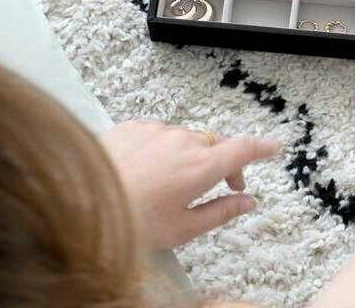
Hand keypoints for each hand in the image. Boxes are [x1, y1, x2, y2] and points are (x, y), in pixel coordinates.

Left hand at [99, 120, 280, 248]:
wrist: (79, 202)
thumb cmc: (130, 223)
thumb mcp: (182, 229)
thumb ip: (221, 212)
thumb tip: (248, 202)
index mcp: (200, 167)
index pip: (243, 149)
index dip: (262, 148)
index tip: (275, 147)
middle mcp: (182, 141)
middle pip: (214, 145)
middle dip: (224, 163)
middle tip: (224, 187)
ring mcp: (157, 130)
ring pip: (186, 139)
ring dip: (190, 156)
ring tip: (173, 187)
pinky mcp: (134, 126)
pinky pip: (159, 134)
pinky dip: (163, 149)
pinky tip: (148, 173)